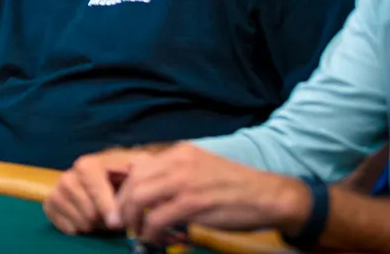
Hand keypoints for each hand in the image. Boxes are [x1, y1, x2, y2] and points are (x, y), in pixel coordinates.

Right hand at [45, 149, 136, 233]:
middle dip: (103, 219)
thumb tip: (131, 190)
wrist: (105, 180)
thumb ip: (134, 176)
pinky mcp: (50, 204)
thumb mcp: (134, 167)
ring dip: (93, 225)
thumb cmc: (122, 176)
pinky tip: (84, 221)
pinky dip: (76, 228)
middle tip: (113, 219)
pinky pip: (64, 225)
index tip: (116, 222)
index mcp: (87, 164)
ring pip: (78, 220)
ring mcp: (57, 190)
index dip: (106, 206)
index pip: (94, 188)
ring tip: (100, 218)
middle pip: (87, 210)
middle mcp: (68, 175)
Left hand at [115, 143, 310, 242]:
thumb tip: (142, 177)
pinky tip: (154, 237)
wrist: (267, 195)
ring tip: (137, 231)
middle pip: (134, 182)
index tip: (122, 207)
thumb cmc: (233, 185)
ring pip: (139, 198)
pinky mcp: (193, 204)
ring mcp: (185, 182)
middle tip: (122, 223)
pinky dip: (150, 230)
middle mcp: (178, 163)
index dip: (124, 190)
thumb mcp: (199, 167)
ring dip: (132, 219)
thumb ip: (173, 171)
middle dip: (122, 206)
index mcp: (179, 153)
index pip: (138, 168)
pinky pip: (157, 218)